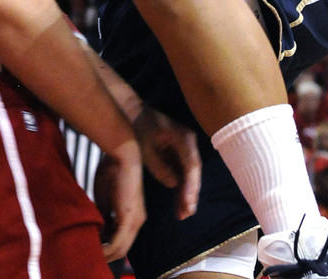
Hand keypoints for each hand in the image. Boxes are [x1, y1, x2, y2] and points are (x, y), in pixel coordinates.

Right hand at [93, 139, 145, 263]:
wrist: (122, 155)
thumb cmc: (112, 171)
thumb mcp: (105, 198)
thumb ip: (103, 215)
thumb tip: (97, 229)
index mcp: (132, 217)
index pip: (120, 241)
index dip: (105, 247)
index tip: (91, 247)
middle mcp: (137, 222)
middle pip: (122, 249)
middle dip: (106, 254)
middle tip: (89, 254)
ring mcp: (135, 221)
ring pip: (121, 249)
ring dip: (106, 253)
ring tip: (90, 252)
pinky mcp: (130, 218)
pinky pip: (119, 242)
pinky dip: (108, 248)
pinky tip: (97, 249)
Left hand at [132, 105, 200, 219]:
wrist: (133, 111)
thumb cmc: (139, 127)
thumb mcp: (145, 148)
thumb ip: (159, 166)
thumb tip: (173, 184)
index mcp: (183, 138)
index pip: (191, 165)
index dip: (191, 187)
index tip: (189, 204)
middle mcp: (189, 142)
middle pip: (194, 172)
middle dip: (190, 194)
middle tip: (185, 214)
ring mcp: (186, 148)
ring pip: (190, 175)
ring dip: (186, 193)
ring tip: (182, 214)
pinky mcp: (179, 153)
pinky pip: (183, 172)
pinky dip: (181, 187)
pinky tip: (179, 204)